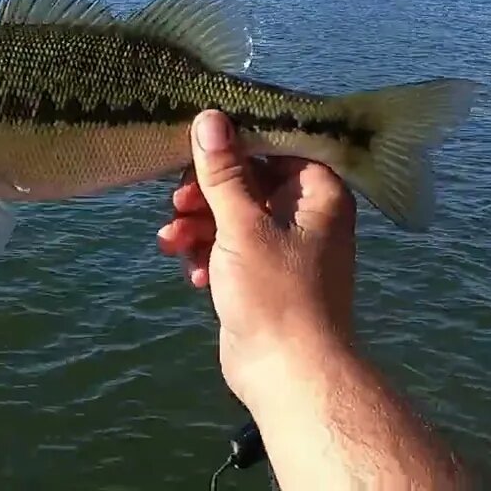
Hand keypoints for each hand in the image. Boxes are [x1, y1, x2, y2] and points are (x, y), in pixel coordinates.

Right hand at [157, 110, 357, 402]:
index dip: (233, 143)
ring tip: (172, 241)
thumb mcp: (242, 225)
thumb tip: (209, 117)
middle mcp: (307, 214)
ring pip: (233, 218)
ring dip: (198, 226)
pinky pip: (230, 250)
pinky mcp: (263, 277)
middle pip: (248, 182)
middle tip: (176, 202)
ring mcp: (285, 248)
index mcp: (318, 192)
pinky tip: (190, 271)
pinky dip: (208, 255)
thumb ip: (223, 171)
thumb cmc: (276, 293)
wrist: (289, 374)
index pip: (274, 146)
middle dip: (206, 194)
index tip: (192, 142)